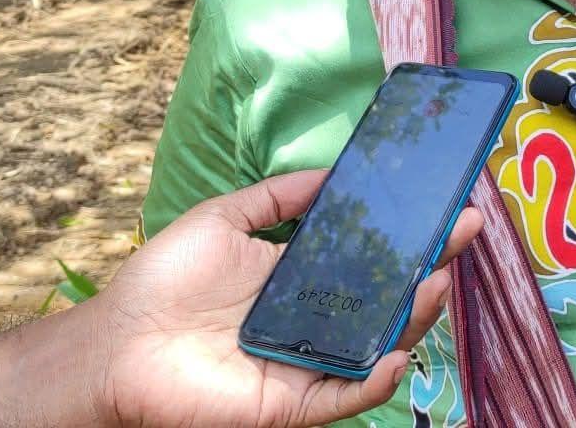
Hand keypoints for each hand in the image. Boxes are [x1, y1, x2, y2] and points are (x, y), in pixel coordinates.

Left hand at [86, 171, 482, 427]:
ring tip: (438, 282)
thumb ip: (278, 198)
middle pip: (387, 302)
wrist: (115, 343)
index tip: (446, 207)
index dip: (410, 236)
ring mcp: (306, 364)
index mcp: (301, 280)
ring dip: (416, 318)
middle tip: (459, 236)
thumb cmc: (162, 282)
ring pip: (378, 346)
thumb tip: (332, 171)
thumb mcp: (224, 219)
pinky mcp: (291, 404)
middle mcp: (313, 322)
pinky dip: (375, 380)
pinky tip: (397, 352)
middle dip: (430, 270)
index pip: (370, 259)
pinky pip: (344, 397)